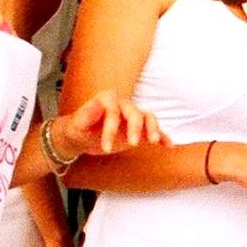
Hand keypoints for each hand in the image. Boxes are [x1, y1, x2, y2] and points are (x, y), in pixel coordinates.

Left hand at [51, 90, 166, 161]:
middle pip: (135, 113)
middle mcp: (123, 105)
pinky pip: (153, 130)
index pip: (114, 112)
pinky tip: (169, 145)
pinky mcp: (139, 129)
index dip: (111, 129)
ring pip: (148, 118)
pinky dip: (162, 137)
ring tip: (153, 141)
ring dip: (153, 129)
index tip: (106, 147)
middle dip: (135, 128)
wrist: (82, 136)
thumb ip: (87, 113)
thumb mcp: (77, 123)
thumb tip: (98, 104)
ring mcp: (133, 116)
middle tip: (132, 144)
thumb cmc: (78, 128)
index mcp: (107, 99)